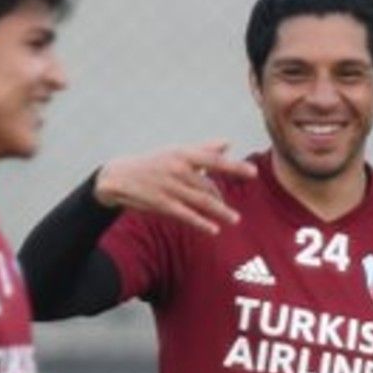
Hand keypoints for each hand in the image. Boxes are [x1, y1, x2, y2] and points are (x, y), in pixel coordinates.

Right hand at [95, 141, 256, 233]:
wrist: (119, 176)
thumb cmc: (154, 163)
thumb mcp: (177, 152)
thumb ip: (204, 149)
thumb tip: (228, 143)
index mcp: (183, 154)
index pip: (214, 160)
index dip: (234, 167)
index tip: (253, 172)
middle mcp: (178, 169)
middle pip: (209, 185)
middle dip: (222, 198)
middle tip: (235, 212)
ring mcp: (170, 186)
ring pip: (200, 201)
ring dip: (219, 212)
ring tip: (234, 220)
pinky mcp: (161, 202)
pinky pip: (186, 214)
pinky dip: (201, 222)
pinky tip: (214, 229)